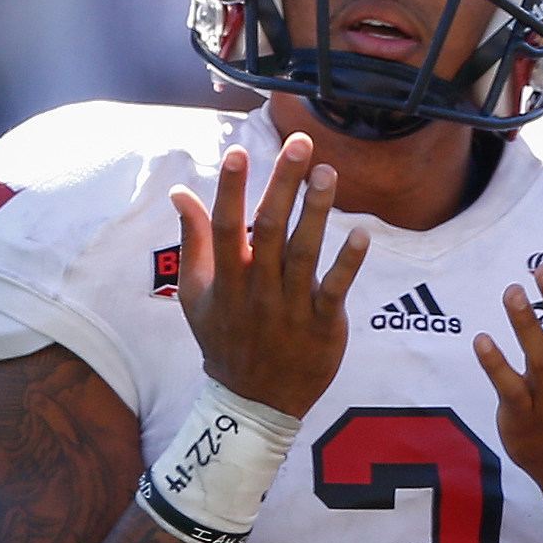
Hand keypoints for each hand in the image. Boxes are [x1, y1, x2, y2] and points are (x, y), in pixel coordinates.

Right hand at [169, 133, 368, 417]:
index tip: (239, 151)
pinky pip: (335, 289)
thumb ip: (193, 240)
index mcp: (226, 279)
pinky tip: (361, 234)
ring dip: (316, 211)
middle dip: (283, 183)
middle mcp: (257, 289)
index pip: (226, 227)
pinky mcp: (322, 324)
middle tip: (299, 143)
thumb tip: (181, 192)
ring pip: (303, 253)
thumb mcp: (197, 293)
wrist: (254, 399)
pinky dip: (348, 263)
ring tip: (328, 172)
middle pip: (269, 229)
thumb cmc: (224, 337)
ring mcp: (290, 306)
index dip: (232, 189)